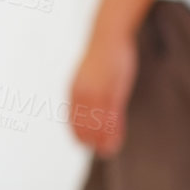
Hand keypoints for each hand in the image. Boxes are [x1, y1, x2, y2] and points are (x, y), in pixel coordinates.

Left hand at [68, 31, 137, 155]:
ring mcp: (98, 92)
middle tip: (102, 153)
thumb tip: (90, 106)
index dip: (79, 133)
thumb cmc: (101, 56)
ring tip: (109, 152)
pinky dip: (114, 131)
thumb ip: (88, 92)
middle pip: (85, 124)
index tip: (84, 144)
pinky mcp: (113, 90)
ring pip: (99, 124)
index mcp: (74, 90)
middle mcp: (83, 93)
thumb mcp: (91, 76)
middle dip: (92, 140)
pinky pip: (112, 117)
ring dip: (104, 140)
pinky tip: (117, 141)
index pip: (73, 118)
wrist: (109, 36)